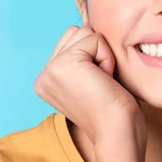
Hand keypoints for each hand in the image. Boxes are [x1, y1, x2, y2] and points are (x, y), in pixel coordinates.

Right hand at [34, 26, 143, 144]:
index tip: (96, 86)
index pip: (71, 40)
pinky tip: (105, 80)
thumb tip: (87, 29)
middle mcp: (43, 74)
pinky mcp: (65, 63)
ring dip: (102, 54)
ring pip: (85, 32)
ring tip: (102, 82)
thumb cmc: (114, 111)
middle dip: (96, 52)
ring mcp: (51, 68)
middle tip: (100, 83)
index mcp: (46, 80)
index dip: (94, 57)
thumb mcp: (89, 81)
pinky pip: (96, 39)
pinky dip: (108, 58)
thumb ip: (81, 60)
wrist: (117, 132)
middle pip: (76, 32)